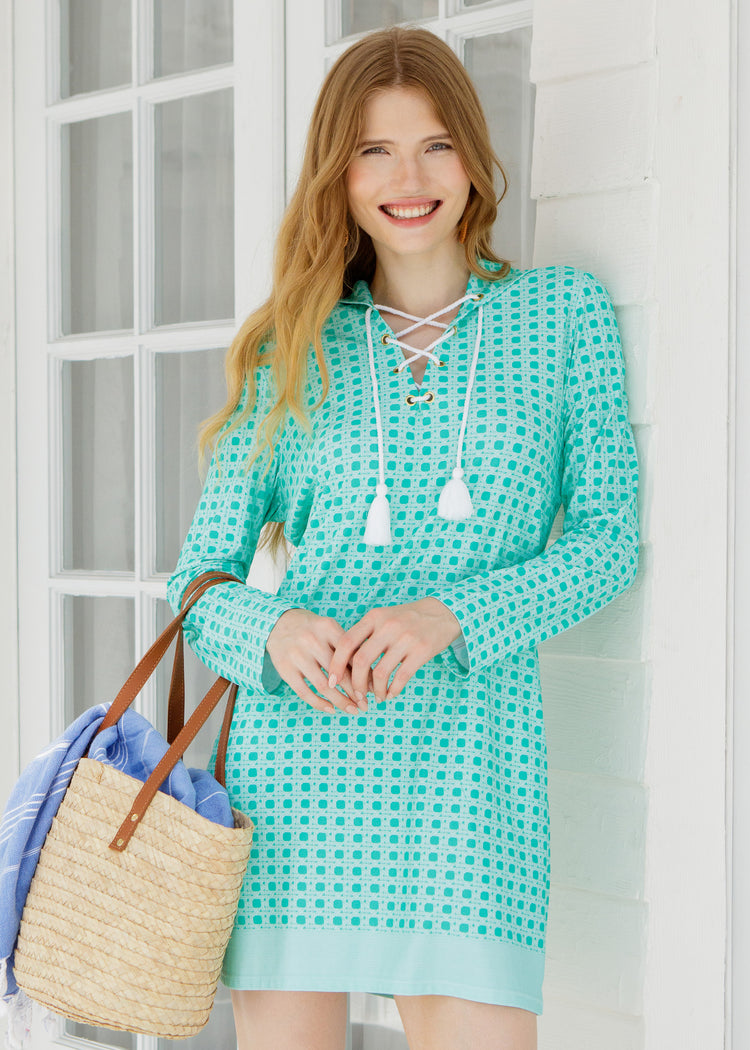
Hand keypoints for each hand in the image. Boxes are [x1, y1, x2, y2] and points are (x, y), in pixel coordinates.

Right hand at [266, 608, 369, 716]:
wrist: (278, 623)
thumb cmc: (313, 630)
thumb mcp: (329, 629)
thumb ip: (346, 648)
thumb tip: (370, 678)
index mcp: (328, 627)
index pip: (351, 655)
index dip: (365, 675)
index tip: (373, 689)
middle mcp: (312, 640)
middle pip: (339, 673)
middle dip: (356, 693)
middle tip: (366, 705)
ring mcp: (297, 655)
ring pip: (324, 686)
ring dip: (341, 702)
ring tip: (352, 710)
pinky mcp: (284, 668)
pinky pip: (304, 692)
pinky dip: (320, 704)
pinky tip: (332, 709)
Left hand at [327, 598, 462, 703]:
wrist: (442, 612)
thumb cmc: (407, 619)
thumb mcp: (383, 617)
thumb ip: (364, 635)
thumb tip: (344, 665)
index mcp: (374, 617)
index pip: (346, 642)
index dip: (336, 664)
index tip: (332, 681)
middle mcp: (388, 626)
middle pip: (361, 661)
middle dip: (355, 684)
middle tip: (357, 695)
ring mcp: (406, 638)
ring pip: (381, 673)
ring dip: (375, 690)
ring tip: (376, 697)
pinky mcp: (422, 651)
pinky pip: (402, 677)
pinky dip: (393, 690)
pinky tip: (391, 694)